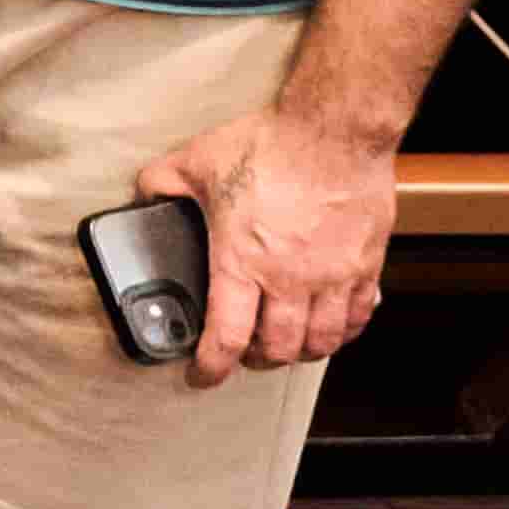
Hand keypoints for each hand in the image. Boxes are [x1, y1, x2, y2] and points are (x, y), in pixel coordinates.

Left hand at [134, 100, 396, 386]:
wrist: (334, 131)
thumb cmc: (269, 144)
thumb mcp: (196, 161)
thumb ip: (162, 184)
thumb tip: (142, 197)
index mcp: (242, 261)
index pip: (227, 337)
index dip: (212, 367)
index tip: (201, 377)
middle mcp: (289, 280)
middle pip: (278, 350)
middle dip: (256, 362)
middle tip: (243, 356)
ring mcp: (333, 277)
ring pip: (322, 342)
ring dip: (300, 353)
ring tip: (284, 346)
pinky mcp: (366, 266)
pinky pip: (359, 317)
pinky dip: (343, 332)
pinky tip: (330, 326)